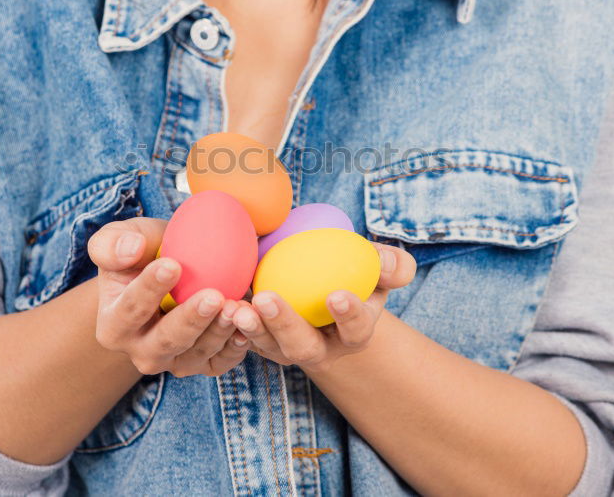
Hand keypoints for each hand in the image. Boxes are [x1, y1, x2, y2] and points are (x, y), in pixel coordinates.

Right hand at [87, 218, 249, 376]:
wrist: (168, 275)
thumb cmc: (141, 254)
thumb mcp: (118, 240)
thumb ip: (112, 244)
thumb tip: (132, 250)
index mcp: (113, 325)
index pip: (130, 308)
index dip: (150, 288)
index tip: (173, 265)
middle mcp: (140, 350)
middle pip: (165, 340)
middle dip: (190, 319)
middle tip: (214, 296)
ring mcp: (173, 361)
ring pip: (196, 355)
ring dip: (219, 332)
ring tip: (236, 306)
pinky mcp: (201, 365)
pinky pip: (219, 363)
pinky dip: (235, 349)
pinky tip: (247, 328)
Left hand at [231, 242, 415, 371]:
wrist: (324, 286)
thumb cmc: (356, 274)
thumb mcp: (379, 269)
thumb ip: (392, 265)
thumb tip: (387, 264)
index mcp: (354, 333)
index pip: (356, 330)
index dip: (349, 316)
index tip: (336, 295)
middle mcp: (320, 349)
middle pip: (302, 346)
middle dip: (284, 325)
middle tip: (267, 299)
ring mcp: (286, 349)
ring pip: (267, 347)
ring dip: (251, 328)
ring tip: (237, 308)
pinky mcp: (260, 342)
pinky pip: (243, 339)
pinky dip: (231, 326)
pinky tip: (221, 307)